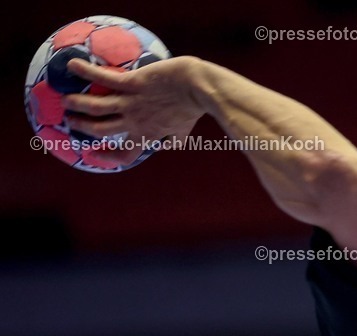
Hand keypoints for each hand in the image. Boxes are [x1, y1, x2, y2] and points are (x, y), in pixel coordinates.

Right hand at [62, 56, 205, 164]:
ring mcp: (132, 103)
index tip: (95, 153)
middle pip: (101, 130)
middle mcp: (135, 122)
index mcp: (146, 135)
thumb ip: (172, 139)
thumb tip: (167, 145)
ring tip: (66, 100)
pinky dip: (86, 72)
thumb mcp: (183, 131)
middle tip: (71, 121)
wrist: (198, 88)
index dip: (108, 157)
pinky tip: (72, 66)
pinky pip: (104, 79)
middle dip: (83, 127)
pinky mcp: (132, 83)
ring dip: (78, 104)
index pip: (124, 154)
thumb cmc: (193, 108)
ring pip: (96, 107)